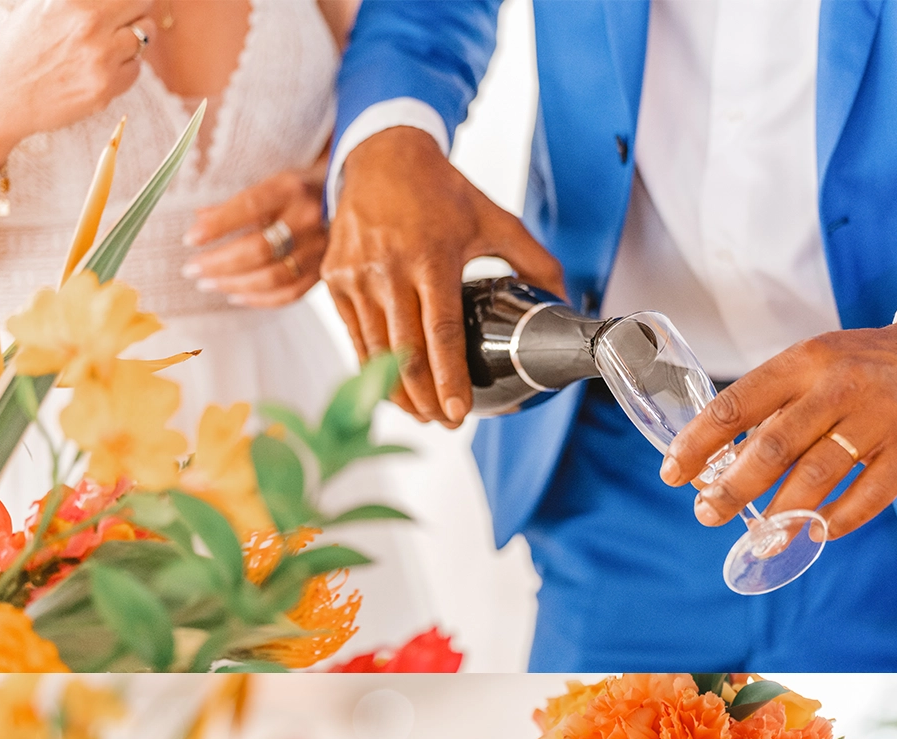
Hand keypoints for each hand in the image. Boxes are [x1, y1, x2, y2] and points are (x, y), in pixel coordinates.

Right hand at [0, 0, 154, 164]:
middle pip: (141, 6)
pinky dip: (127, 65)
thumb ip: (79, 1)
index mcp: (73, 1)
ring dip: (135, 37)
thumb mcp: (41, 5)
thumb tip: (105, 2)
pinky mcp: (105, 89)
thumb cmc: (21, 45)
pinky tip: (106, 66)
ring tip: (115, 42)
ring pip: (143, 39)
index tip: (131, 2)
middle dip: (139, 9)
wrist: (6, 92)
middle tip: (133, 14)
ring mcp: (100, 59)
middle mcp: (89, 25)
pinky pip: (135, 69)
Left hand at [181, 171, 327, 307]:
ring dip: (235, 284)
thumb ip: (238, 202)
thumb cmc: (305, 187)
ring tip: (208, 284)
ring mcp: (319, 249)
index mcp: (291, 188)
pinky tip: (237, 297)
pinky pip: (290, 294)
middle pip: (258, 250)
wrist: (355, 199)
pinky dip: (260, 300)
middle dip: (219, 263)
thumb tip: (200, 219)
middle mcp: (308, 219)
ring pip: (272, 277)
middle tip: (192, 270)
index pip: (248, 208)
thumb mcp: (274, 182)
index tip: (190, 239)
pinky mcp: (324, 272)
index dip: (217, 226)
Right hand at [322, 126, 565, 425]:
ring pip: (375, 352)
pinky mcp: (335, 280)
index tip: (460, 413)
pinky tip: (392, 387)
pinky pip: (355, 337)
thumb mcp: (493, 219)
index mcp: (432, 258)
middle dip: (425, 399)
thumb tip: (561, 296)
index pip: (442, 333)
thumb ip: (532, 258)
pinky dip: (372, 368)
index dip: (450, 379)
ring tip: (422, 413)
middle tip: (446, 425)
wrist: (382, 155)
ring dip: (397, 392)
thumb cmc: (440, 191)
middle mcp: (389, 269)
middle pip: (405, 353)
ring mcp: (356, 276)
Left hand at [660, 305, 896, 538]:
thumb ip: (773, 407)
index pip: (737, 404)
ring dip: (780, 516)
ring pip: (817, 476)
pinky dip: (836, 521)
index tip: (673, 473)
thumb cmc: (866, 369)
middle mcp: (840, 385)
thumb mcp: (816, 366)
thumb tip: (715, 465)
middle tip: (706, 514)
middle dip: (732, 488)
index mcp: (805, 361)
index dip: (699, 443)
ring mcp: (880, 417)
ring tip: (758, 541)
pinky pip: (868, 496)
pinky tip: (814, 533)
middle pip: (773, 445)